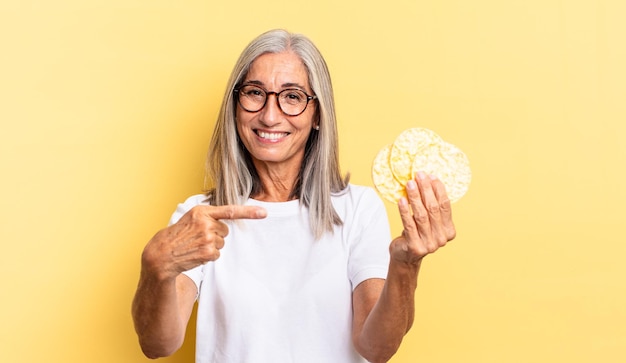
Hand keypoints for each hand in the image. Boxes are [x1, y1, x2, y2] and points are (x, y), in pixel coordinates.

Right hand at [141, 205, 266, 280]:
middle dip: (215, 235)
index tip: (264, 212)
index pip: (229, 210)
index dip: (249, 212)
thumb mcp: (190, 218)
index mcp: (202, 211)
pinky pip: (217, 254)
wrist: (162, 253)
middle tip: (198, 238)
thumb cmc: (177, 235)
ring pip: (221, 243)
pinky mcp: (208, 252)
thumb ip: (208, 216)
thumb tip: (226, 222)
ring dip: (211, 246)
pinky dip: (209, 256)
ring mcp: (207, 238)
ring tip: (195, 246)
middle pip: (225, 230)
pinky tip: (196, 254)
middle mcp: (206, 222)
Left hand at [390, 171, 455, 265]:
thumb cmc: (417, 234)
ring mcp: (429, 244)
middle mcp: (441, 238)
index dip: (438, 189)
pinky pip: (409, 225)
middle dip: (426, 190)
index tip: (431, 176)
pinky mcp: (415, 247)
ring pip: (421, 215)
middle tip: (419, 175)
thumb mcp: (427, 221)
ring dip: (415, 197)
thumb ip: (430, 207)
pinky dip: (405, 211)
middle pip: (433, 209)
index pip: (445, 206)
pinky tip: (401, 200)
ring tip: (409, 184)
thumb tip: (427, 180)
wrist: (405, 257)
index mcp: (449, 231)